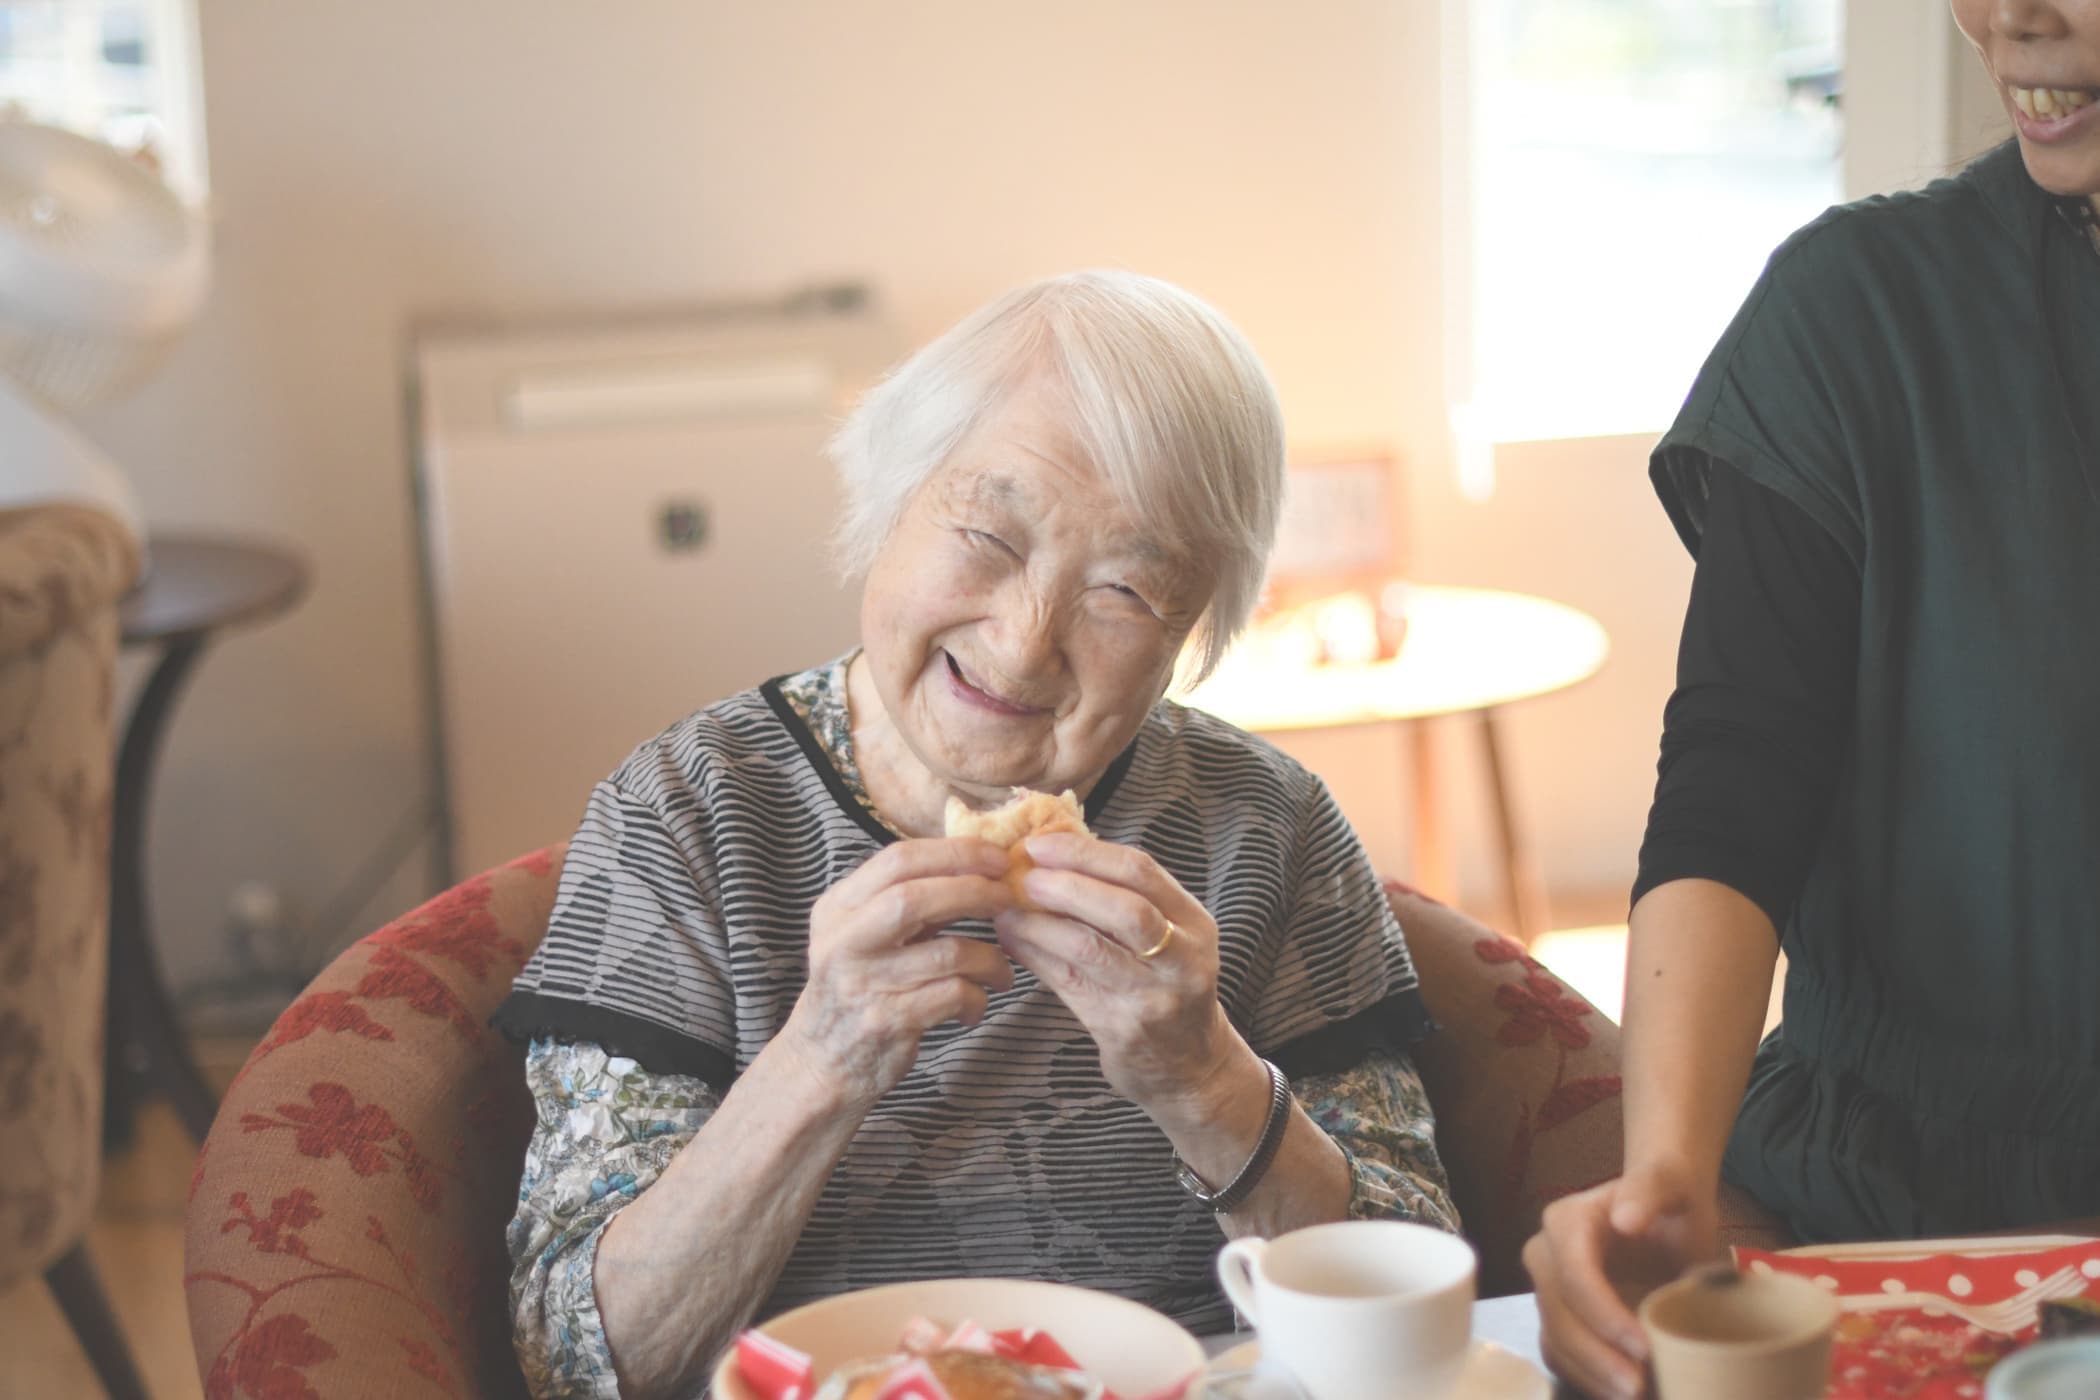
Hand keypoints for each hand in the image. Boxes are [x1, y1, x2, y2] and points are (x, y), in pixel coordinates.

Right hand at [776, 837, 1017, 1114]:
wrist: (822, 1062)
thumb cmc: (858, 989)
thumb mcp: (864, 935)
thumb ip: (908, 902)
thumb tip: (977, 865)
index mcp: (838, 908)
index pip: (897, 859)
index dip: (955, 853)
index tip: (997, 859)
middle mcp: (843, 941)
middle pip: (915, 898)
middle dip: (973, 891)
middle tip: (1007, 899)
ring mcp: (862, 984)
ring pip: (947, 953)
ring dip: (989, 958)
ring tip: (1001, 970)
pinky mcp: (886, 1023)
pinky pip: (953, 995)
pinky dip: (977, 997)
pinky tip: (975, 1005)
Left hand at [992, 832, 1237, 1119]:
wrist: (1190, 1067)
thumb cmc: (1167, 987)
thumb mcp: (1168, 938)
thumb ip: (1123, 898)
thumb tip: (1051, 854)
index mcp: (1194, 922)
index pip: (1141, 871)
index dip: (1086, 853)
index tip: (1040, 844)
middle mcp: (1182, 958)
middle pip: (1123, 909)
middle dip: (1065, 886)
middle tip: (1022, 876)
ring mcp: (1154, 997)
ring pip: (1089, 948)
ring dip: (1039, 924)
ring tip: (1005, 910)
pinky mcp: (1122, 1029)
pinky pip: (1068, 983)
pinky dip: (1035, 956)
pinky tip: (1012, 942)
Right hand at [1523, 1166, 1720, 1399]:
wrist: (1666, 1212)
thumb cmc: (1669, 1196)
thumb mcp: (1668, 1182)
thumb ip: (1648, 1189)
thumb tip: (1625, 1219)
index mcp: (1566, 1222)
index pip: (1574, 1275)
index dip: (1603, 1315)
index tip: (1644, 1346)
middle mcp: (1545, 1256)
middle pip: (1559, 1315)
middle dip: (1597, 1356)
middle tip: (1641, 1387)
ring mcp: (1548, 1291)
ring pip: (1555, 1342)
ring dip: (1592, 1376)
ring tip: (1637, 1396)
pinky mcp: (1560, 1319)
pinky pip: (1562, 1357)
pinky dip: (1590, 1380)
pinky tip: (1622, 1394)